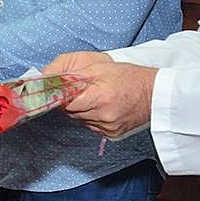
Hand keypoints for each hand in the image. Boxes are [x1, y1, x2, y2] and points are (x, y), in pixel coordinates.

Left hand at [43, 52, 157, 139]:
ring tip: (96, 96)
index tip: (58, 90)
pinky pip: (91, 125)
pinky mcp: (111, 135)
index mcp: (99, 98)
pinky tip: (104, 107)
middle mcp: (103, 117)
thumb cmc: (128, 76)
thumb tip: (44, 77)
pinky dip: (92, 116)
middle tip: (83, 89)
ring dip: (81, 109)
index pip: (65, 102)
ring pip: (80, 119)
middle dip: (72, 100)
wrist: (156, 94)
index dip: (61, 94)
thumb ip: (69, 71)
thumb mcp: (98, 65)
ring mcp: (107, 128)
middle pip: (71, 112)